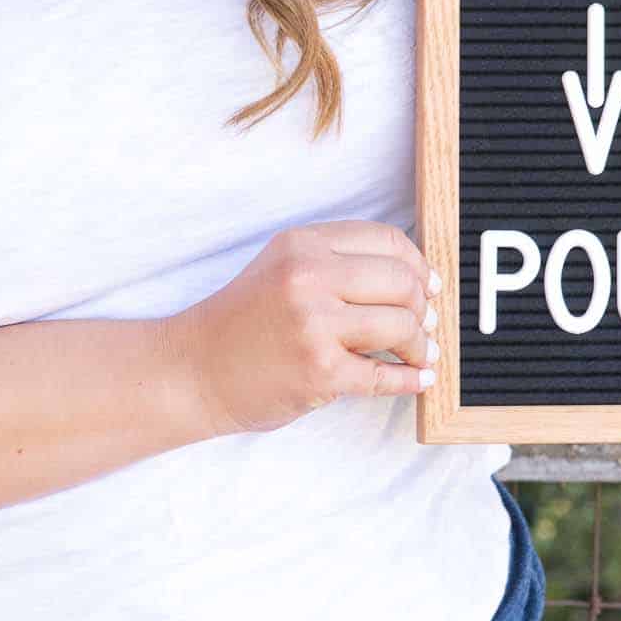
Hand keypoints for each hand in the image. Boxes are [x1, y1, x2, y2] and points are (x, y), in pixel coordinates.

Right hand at [168, 220, 439, 437]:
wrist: (192, 369)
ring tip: (419, 355)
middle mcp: (309, 277)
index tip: (428, 286)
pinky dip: (410, 380)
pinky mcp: (319, 371)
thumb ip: (336, 263)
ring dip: (420, 346)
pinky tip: (418, 379)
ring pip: (401, 326)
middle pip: (402, 282)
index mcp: (303, 244)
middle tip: (425, 326)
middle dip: (423, 308)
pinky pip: (385, 376)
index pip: (387, 240)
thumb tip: (414, 279)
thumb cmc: (242, 324)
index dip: (418, 265)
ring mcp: (314, 324)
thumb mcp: (281, 268)